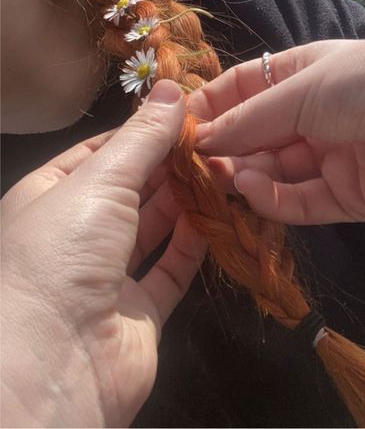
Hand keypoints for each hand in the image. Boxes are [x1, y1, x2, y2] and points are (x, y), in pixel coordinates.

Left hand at [1, 80, 205, 427]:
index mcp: (51, 195)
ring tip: (228, 167)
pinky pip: (172, 269)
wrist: (54, 362)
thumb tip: (170, 88)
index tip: (187, 112)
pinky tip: (222, 212)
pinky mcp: (140, 312)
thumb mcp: (100, 179)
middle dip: (171, 163)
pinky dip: (196, 241)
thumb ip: (142, 137)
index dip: (142, 132)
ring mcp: (108, 275)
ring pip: (155, 227)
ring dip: (188, 199)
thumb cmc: (62, 251)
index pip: (101, 152)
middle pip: (132, 188)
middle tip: (219, 137)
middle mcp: (77, 233)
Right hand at [191, 19, 364, 224]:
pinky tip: (254, 190)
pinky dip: (275, 201)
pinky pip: (304, 203)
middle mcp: (313, 117)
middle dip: (224, 151)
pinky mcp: (353, 197)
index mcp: (300, 76)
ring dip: (246, 177)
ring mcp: (332, 158)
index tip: (173, 130)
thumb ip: (251, 119)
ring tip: (220, 179)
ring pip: (276, 175)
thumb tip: (200, 140)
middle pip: (255, 138)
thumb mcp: (304, 89)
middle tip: (190, 167)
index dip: (210, 109)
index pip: (242, 92)